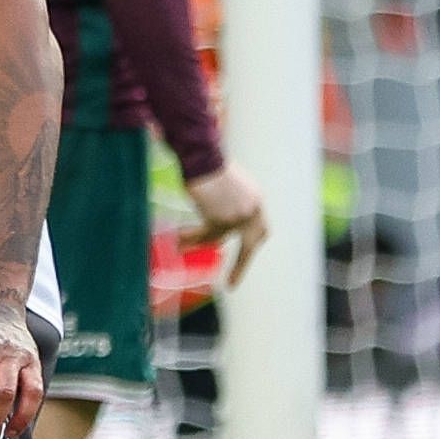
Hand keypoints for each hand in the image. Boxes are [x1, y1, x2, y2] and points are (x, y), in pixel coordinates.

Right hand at [183, 160, 271, 288]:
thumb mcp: (227, 184)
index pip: (260, 228)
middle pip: (251, 243)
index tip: (247, 250)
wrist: (204, 155)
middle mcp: (252, 210)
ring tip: (179, 246)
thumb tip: (216, 223)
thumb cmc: (208, 162)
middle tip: (232, 283)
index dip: (253, 241)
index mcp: (256, 199)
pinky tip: (178, 240)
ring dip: (197, 241)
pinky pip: (204, 234)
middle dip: (241, 265)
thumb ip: (229, 203)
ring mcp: (238, 216)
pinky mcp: (222, 219)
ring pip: (217, 237)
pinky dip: (190, 237)